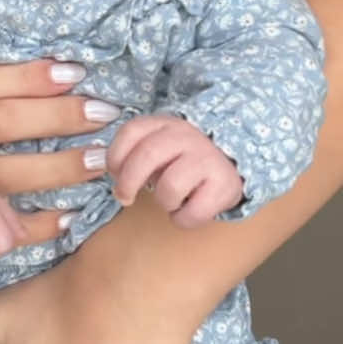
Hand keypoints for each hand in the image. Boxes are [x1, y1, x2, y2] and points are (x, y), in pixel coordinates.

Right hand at [0, 60, 112, 260]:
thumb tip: (35, 60)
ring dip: (56, 169)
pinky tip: (69, 217)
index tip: (73, 69)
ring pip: (5, 175)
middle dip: (56, 116)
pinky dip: (36, 225)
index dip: (26, 76)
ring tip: (97, 161)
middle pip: (0, 124)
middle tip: (105, 111)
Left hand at [108, 115, 243, 228]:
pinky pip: (194, 211)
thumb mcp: (158, 147)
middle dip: (128, 183)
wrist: (232, 163)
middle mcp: (187, 136)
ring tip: (169, 200)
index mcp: (165, 124)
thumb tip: (109, 174)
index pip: (131, 132)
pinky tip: (186, 211)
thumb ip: (134, 154)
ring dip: (163, 201)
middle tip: (124, 198)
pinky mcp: (225, 184)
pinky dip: (183, 219)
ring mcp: (208, 158)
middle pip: (146, 156)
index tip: (115, 174)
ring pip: (170, 186)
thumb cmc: (182, 160)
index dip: (115, 157)